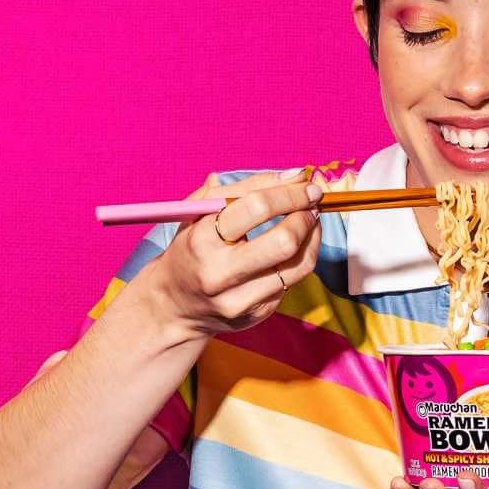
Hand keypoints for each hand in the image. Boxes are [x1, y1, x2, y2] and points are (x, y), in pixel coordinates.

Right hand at [146, 169, 322, 338]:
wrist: (175, 305)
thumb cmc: (191, 248)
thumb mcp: (199, 212)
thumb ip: (242, 188)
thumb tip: (295, 175)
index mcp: (202, 240)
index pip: (256, 208)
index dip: (290, 194)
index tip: (308, 186)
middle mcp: (220, 273)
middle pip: (284, 241)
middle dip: (305, 216)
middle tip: (312, 204)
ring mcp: (240, 299)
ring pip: (299, 265)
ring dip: (313, 237)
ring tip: (309, 221)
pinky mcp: (258, 313)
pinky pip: (293, 281)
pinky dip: (300, 258)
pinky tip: (294, 247)